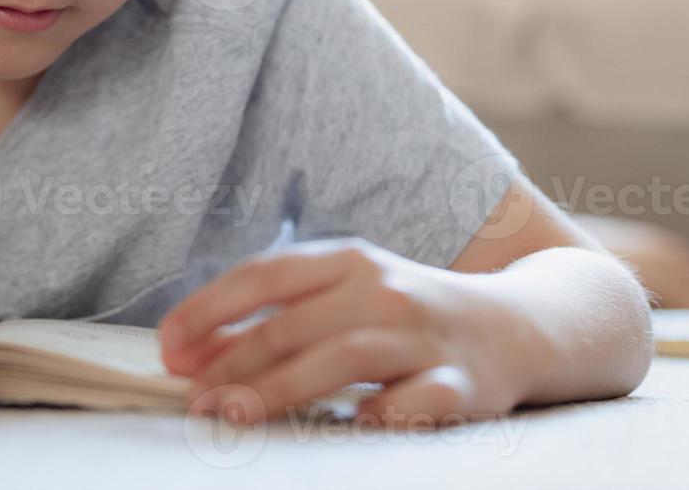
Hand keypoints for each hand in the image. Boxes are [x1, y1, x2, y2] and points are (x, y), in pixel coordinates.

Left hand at [158, 237, 532, 427]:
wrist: (519, 326)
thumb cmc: (406, 313)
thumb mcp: (346, 291)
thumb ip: (279, 312)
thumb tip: (193, 349)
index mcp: (348, 259)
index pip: (264, 274)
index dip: (209, 309)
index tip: (169, 346)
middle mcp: (383, 289)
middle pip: (292, 324)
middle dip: (231, 363)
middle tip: (193, 397)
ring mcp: (422, 336)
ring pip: (340, 360)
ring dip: (278, 390)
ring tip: (232, 415)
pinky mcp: (460, 384)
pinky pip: (411, 404)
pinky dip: (377, 416)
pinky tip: (345, 430)